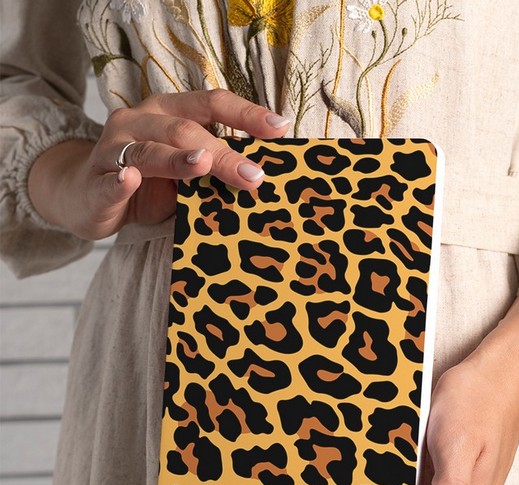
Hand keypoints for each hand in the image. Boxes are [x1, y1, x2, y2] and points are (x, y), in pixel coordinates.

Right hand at [28, 90, 290, 238]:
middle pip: (186, 129)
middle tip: (253, 176)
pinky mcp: (97, 178)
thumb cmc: (148, 183)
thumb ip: (213, 168)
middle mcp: (142, 120)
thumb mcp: (185, 172)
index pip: (212, 104)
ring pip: (150, 150)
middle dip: (224, 152)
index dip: (246, 114)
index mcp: (170, 112)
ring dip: (179, 159)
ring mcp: (116, 148)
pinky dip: (120, 179)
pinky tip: (130, 180)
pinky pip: (111, 176)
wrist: (88, 195)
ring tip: (204, 164)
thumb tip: (261, 179)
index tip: (280, 128)